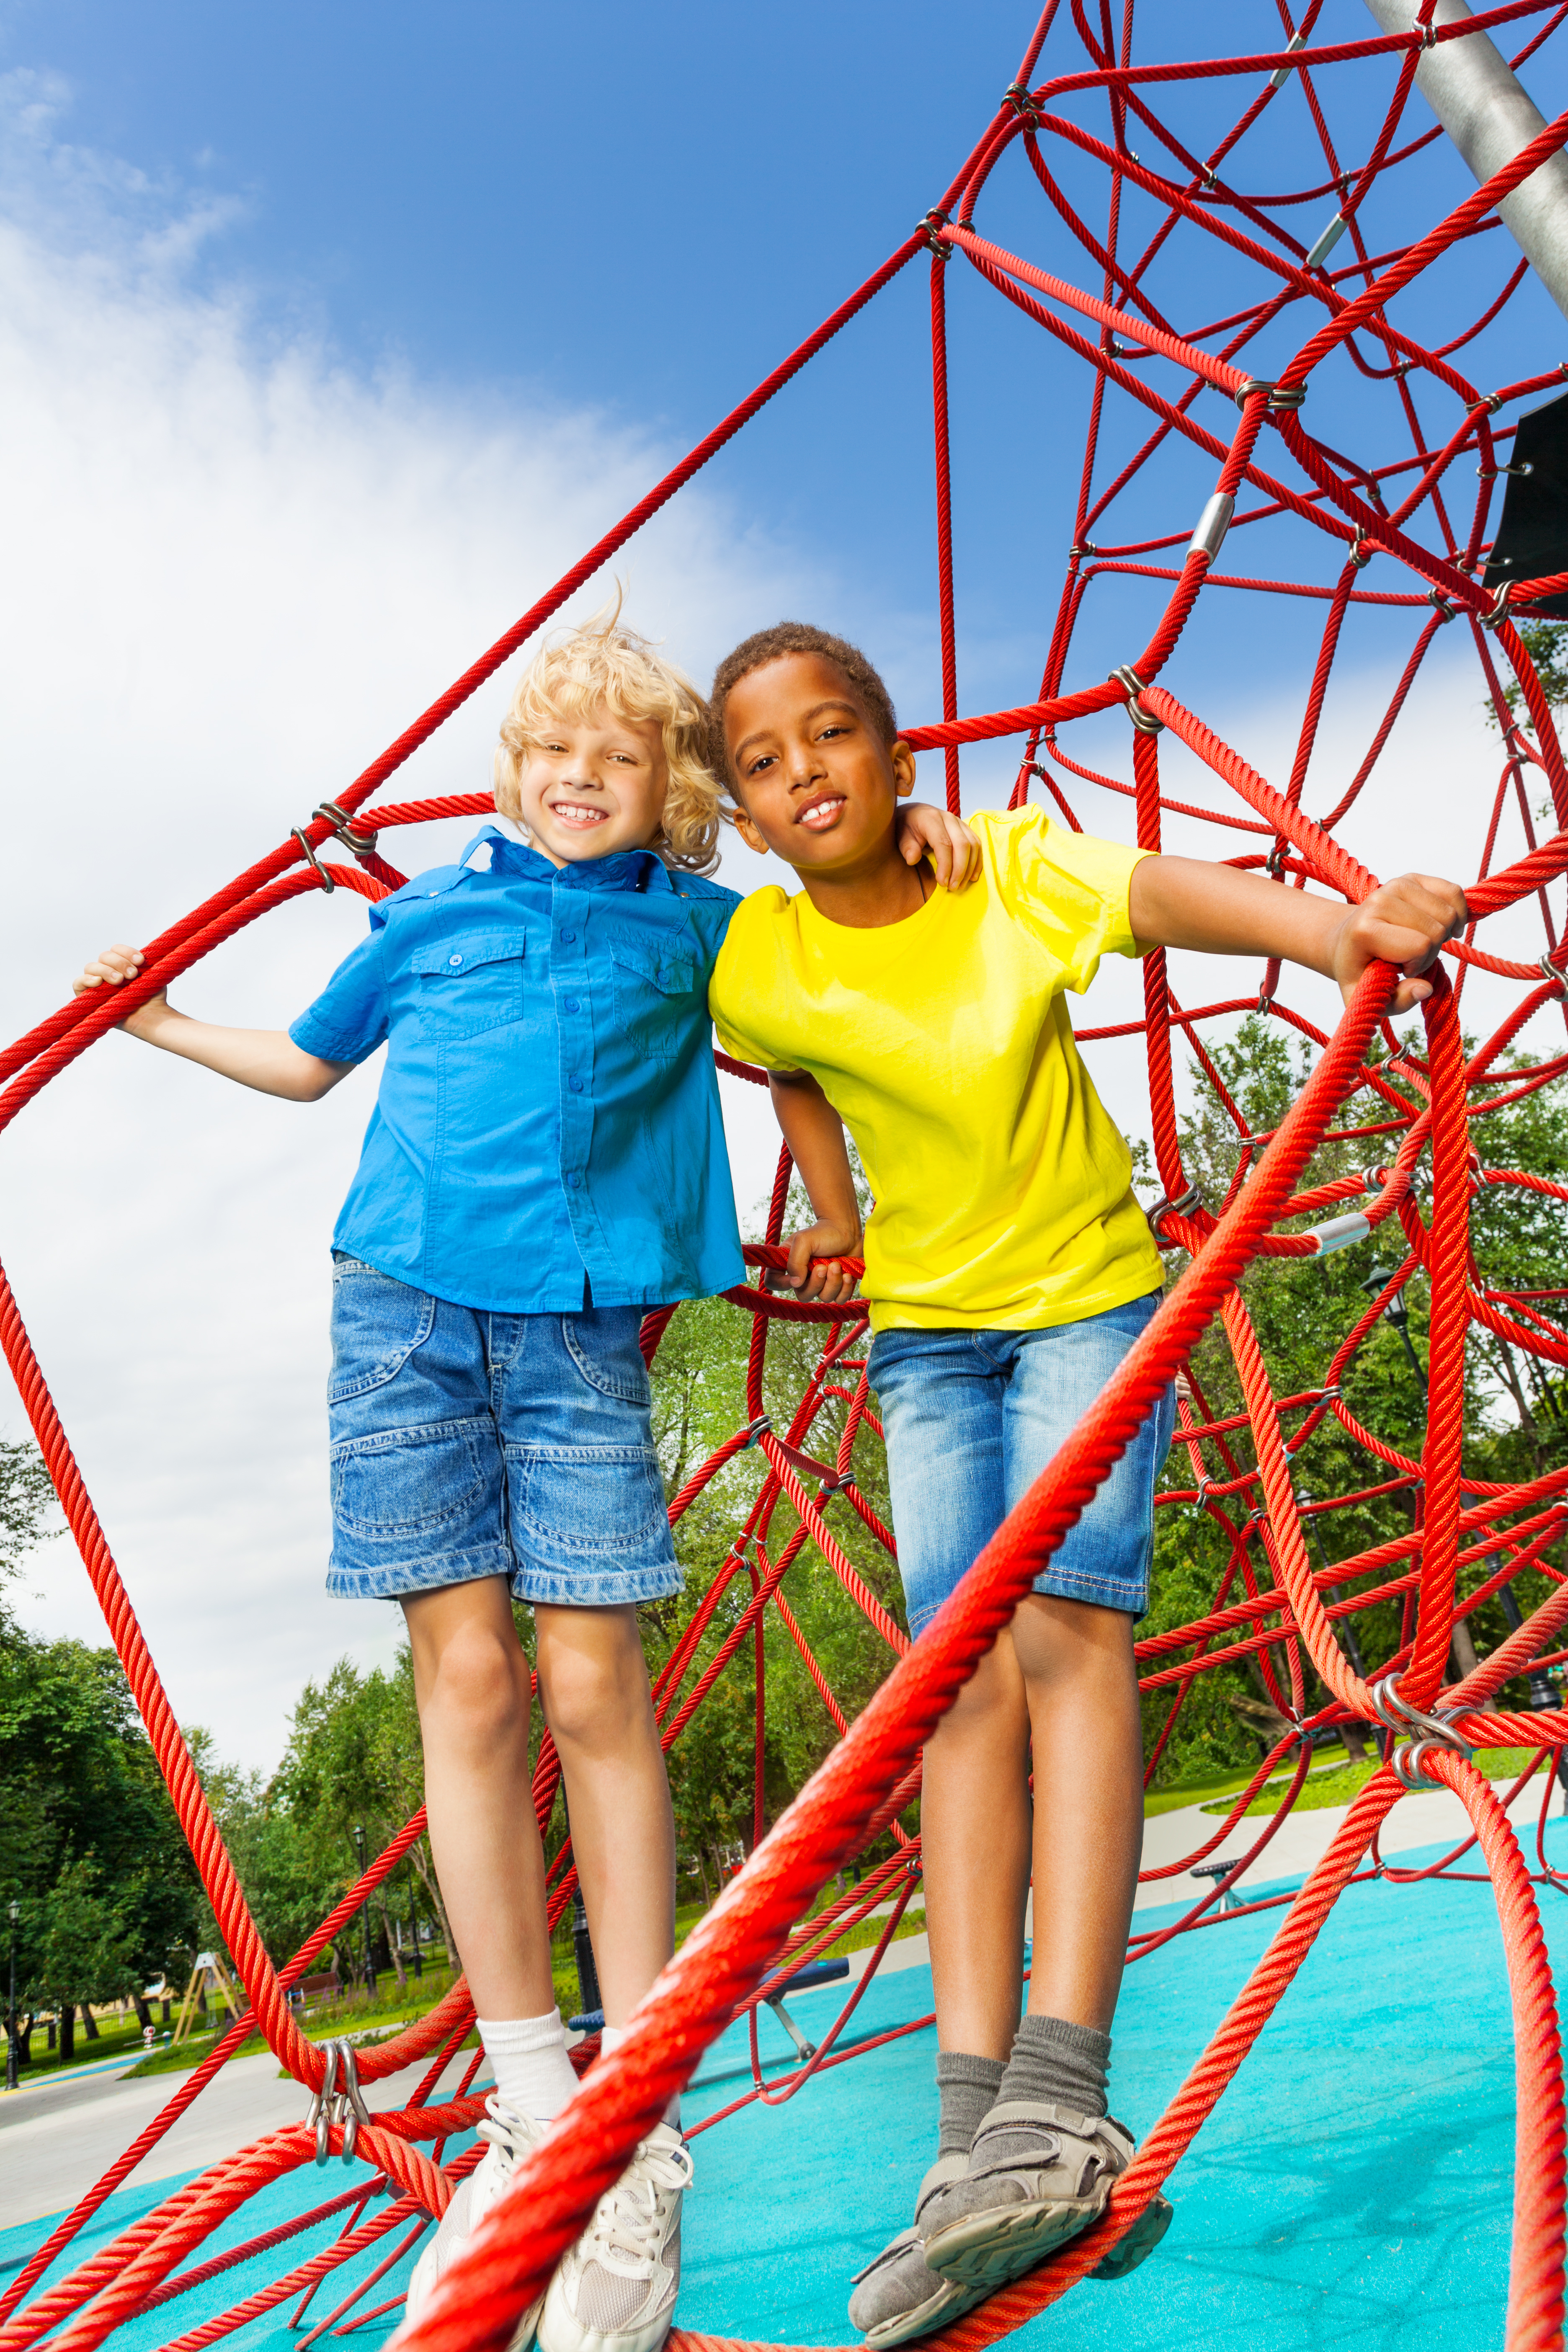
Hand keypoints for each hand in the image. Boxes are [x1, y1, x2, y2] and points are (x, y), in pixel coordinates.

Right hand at [73, 943, 163, 1026]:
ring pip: (91, 967)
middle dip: (119, 962)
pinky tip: (98, 982)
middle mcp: (107, 971)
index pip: (116, 949)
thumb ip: (141, 961)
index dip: (127, 952)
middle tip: (132, 975)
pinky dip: (86, 980)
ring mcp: (96, 984)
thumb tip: (138, 952)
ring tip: (119, 980)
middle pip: (104, 956)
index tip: (141, 961)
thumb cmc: (152, 997)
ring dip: (105, 971)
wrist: (151, 1017)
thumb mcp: (152, 975)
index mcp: (121, 964)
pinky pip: (78, 983)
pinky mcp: (88, 997)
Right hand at [782, 1216, 861, 1304]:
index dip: (783, 1283)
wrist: (847, 1231)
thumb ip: (795, 1261)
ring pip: (824, 1298)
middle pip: (803, 1296)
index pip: (774, 1283)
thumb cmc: (823, 1233)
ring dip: (833, 1282)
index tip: (799, 1273)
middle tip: (824, 1266)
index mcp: (788, 1265)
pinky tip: (847, 1275)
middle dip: (816, 1283)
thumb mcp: (804, 1241)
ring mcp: (821, 1284)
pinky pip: (839, 1299)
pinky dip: (845, 1289)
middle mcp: (803, 1277)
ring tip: (837, 1265)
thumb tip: (795, 1283)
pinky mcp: (838, 1287)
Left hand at [894, 801, 980, 889]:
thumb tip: (913, 860)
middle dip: (960, 869)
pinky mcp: (966, 828)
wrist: (914, 813)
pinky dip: (977, 862)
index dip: (945, 865)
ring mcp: (960, 822)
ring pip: (973, 845)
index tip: (942, 882)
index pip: (944, 844)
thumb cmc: (907, 826)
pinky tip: (972, 877)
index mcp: (931, 819)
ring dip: (970, 868)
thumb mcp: (901, 836)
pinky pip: (977, 845)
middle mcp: (949, 818)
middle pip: (962, 845)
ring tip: (960, 885)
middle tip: (953, 887)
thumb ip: (907, 847)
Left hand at [1329, 873, 1467, 1013]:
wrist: (1346, 941)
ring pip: (1449, 912)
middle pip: (1436, 930)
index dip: (1418, 965)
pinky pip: (1453, 892)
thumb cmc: (1359, 970)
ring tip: (1420, 942)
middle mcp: (1379, 900)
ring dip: (1442, 934)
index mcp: (1365, 930)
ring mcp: (1396, 885)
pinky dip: (1457, 913)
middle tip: (1410, 957)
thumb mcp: (1367, 998)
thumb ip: (1397, 1002)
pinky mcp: (1412, 877)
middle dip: (1430, 952)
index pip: (1419, 946)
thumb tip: (1424, 989)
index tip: (1400, 969)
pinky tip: (1442, 927)